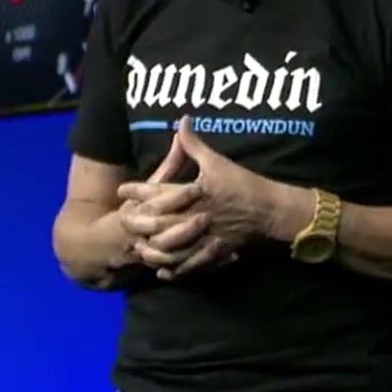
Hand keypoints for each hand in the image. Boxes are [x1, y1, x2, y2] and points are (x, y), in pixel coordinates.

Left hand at [117, 119, 278, 278]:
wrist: (269, 209)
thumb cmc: (243, 183)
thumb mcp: (217, 161)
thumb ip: (194, 144)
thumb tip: (181, 121)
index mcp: (193, 194)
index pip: (157, 193)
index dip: (137, 191)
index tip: (122, 189)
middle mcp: (193, 217)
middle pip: (157, 223)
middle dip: (137, 222)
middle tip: (122, 218)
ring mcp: (202, 238)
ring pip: (169, 248)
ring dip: (151, 248)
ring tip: (138, 245)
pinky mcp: (211, 252)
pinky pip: (188, 265)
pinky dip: (173, 269)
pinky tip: (161, 270)